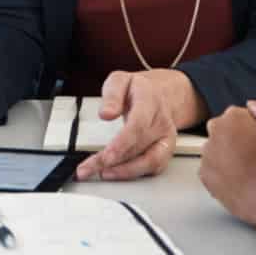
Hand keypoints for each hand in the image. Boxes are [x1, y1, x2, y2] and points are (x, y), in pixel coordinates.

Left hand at [75, 70, 193, 181]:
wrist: (161, 94)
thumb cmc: (137, 89)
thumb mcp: (120, 80)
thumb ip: (112, 95)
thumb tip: (106, 114)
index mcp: (150, 102)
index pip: (138, 126)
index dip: (122, 144)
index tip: (106, 156)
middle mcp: (161, 122)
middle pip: (139, 147)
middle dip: (113, 161)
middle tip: (89, 168)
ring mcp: (165, 139)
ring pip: (149, 162)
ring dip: (124, 172)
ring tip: (101, 173)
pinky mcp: (165, 151)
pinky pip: (152, 168)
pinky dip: (134, 173)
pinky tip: (115, 173)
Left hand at [200, 105, 255, 224]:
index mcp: (234, 115)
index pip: (237, 118)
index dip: (249, 131)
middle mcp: (216, 130)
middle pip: (223, 133)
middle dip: (235, 143)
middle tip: (254, 157)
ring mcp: (208, 152)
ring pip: (216, 153)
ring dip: (227, 160)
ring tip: (248, 173)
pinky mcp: (204, 174)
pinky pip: (211, 173)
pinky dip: (221, 177)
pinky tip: (239, 183)